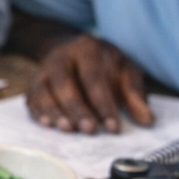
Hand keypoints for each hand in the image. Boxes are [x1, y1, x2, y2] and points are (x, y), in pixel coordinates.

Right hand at [28, 34, 153, 133]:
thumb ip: (135, 95)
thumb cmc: (103, 66)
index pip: (94, 77)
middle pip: (65, 82)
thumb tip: (147, 120)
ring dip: (55, 111)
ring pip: (44, 90)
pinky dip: (38, 112)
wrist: (71, 51)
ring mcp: (43, 70)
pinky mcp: (33, 84)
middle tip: (89, 130)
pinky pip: (31, 98)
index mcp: (87, 49)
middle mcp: (61, 56)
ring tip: (67, 129)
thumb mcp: (124, 72)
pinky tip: (47, 124)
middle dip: (77, 108)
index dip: (103, 103)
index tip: (113, 127)